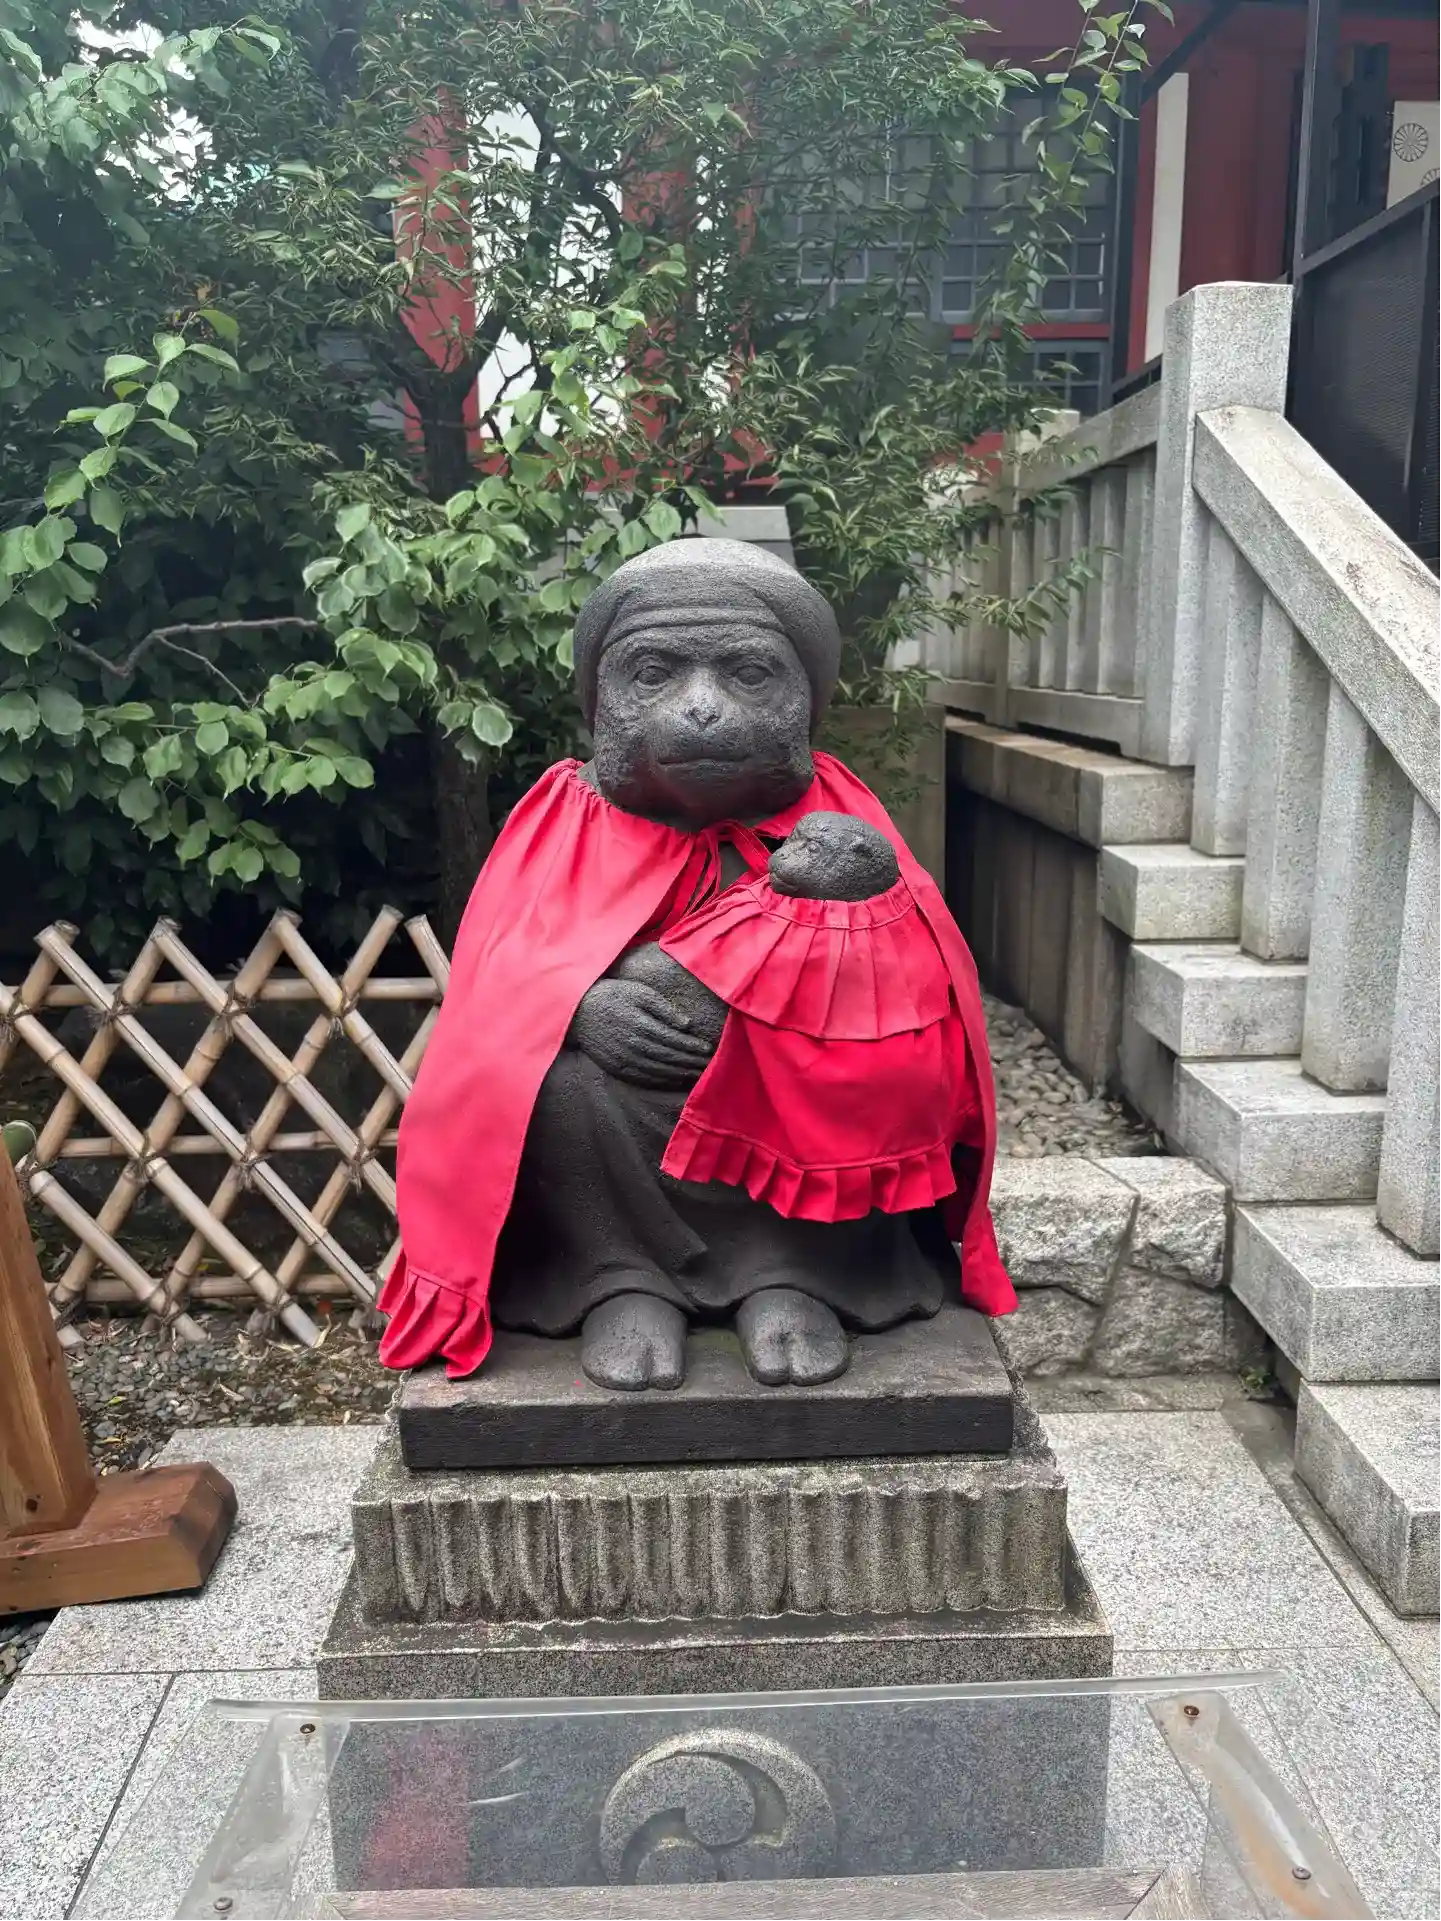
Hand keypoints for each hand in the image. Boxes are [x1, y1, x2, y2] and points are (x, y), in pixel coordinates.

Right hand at [566, 977, 717, 1090]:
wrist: (578, 1011)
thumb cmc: (613, 996)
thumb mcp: (638, 991)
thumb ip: (663, 1007)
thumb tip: (687, 1024)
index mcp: (641, 1025)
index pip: (674, 1040)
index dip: (693, 1047)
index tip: (708, 1048)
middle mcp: (633, 1046)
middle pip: (670, 1058)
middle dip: (691, 1062)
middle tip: (709, 1064)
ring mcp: (624, 1060)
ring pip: (659, 1071)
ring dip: (681, 1073)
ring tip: (698, 1073)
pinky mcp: (617, 1068)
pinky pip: (645, 1078)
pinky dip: (663, 1080)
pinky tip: (675, 1078)